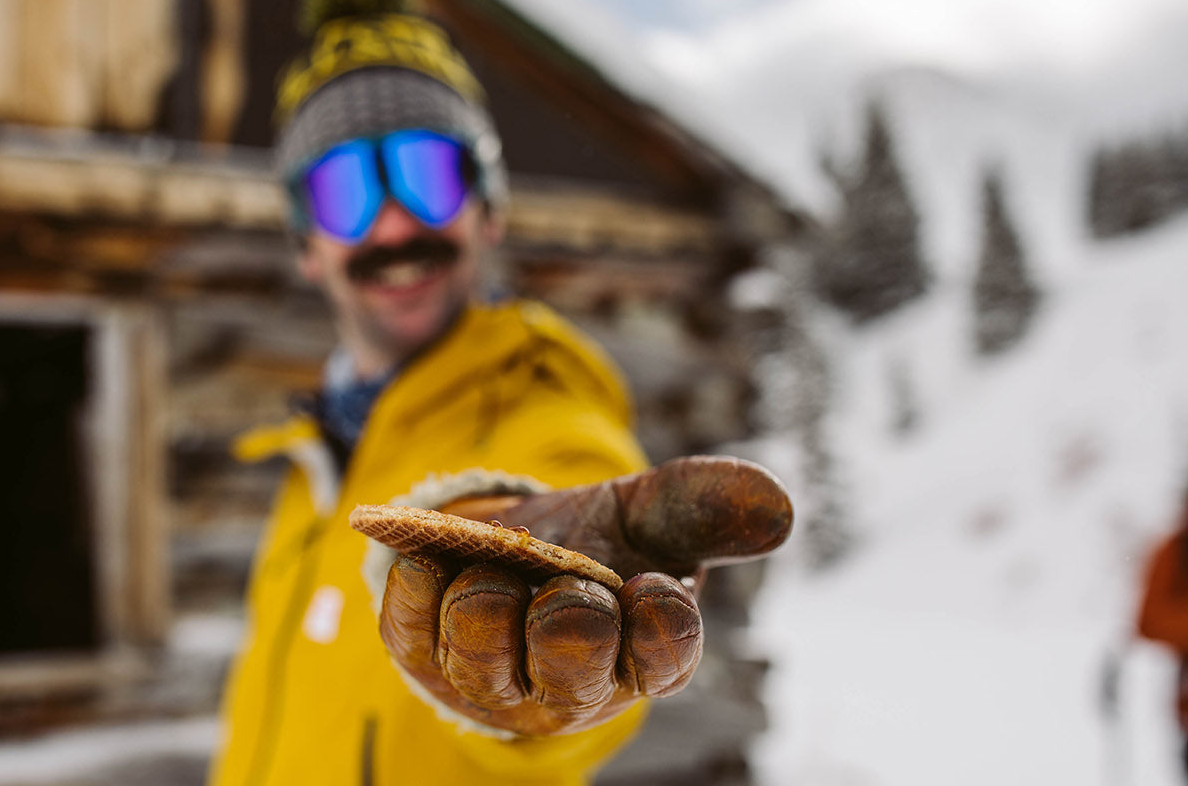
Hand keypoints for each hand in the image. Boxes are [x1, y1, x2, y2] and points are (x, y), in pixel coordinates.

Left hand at [377, 456, 791, 736]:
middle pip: (568, 656)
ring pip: (480, 639)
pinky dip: (422, 575)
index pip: (665, 656)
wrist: (501, 550)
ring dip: (488, 585)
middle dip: (568, 607)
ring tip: (498, 563)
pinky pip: (411, 617)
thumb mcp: (650, 516)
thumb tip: (776, 503)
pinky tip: (434, 558)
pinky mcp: (421, 653)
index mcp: (642, 655)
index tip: (650, 582)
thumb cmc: (592, 546)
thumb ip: (706, 506)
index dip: (659, 622)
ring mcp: (488, 677)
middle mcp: (567, 684)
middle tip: (566, 575)